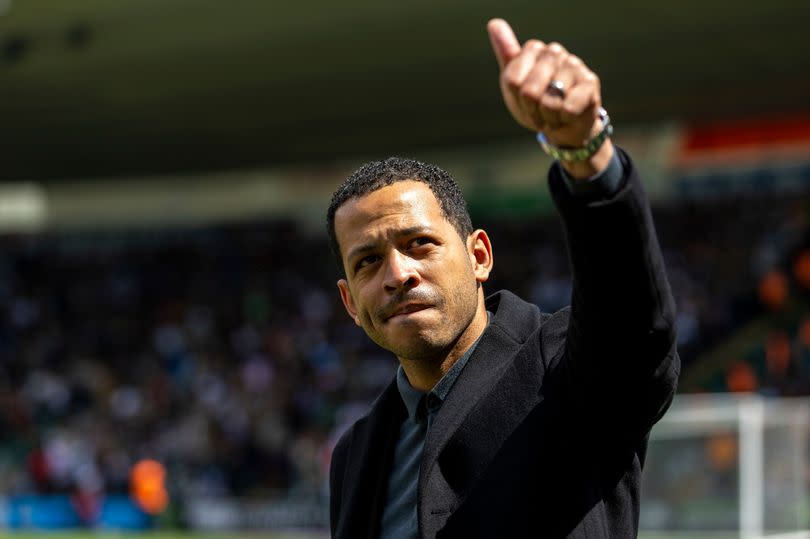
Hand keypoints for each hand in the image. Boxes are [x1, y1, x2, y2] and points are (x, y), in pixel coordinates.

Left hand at [487, 19, 612, 176]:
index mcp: (534, 50)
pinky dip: (564, 119)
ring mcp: (574, 65)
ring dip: (549, 117)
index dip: (518, 100)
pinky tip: (568, 114)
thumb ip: (506, 54)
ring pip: (549, 102)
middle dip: (533, 110)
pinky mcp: (590, 82)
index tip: (525, 102)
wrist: (565, 125)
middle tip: (540, 110)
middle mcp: (555, 52)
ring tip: (554, 113)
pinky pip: (567, 108)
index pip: (513, 81)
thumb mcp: (514, 83)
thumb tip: (493, 23)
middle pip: (529, 91)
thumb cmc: (537, 103)